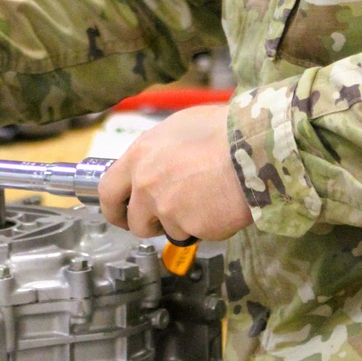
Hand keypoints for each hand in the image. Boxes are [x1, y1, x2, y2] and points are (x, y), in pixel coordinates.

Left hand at [97, 105, 252, 242]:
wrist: (253, 148)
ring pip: (168, 230)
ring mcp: (167, 209)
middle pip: (134, 221)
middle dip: (146, 224)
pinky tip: (221, 205)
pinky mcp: (190, 227)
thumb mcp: (180, 126)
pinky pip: (196, 233)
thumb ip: (159, 150)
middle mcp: (146, 184)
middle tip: (162, 221)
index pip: (108, 190)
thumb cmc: (224, 129)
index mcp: (140, 156)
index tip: (121, 213)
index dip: (114, 206)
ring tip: (205, 200)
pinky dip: (207, 226)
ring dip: (182, 223)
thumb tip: (157, 160)